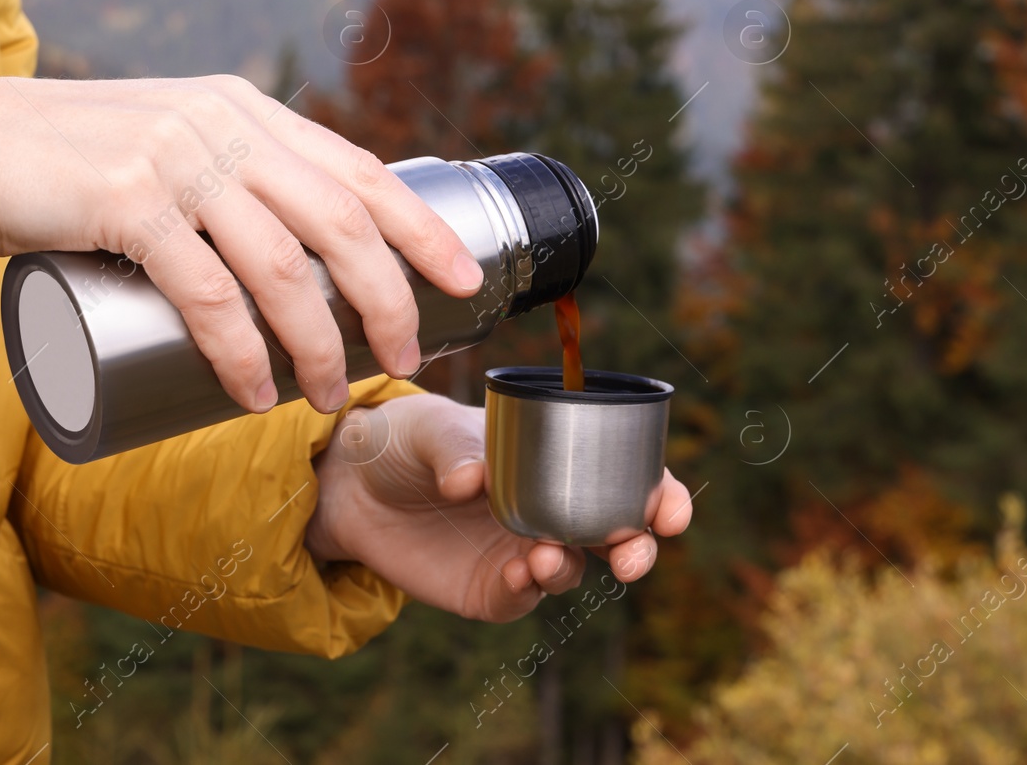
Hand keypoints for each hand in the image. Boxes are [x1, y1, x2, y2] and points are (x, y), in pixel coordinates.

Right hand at [0, 76, 484, 412]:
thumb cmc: (68, 163)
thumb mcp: (170, 147)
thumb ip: (231, 178)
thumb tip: (305, 253)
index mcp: (247, 113)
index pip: (361, 171)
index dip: (422, 229)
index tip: (466, 281)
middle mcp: (224, 126)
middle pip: (341, 223)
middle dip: (389, 301)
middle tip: (407, 361)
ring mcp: (176, 160)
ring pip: (282, 267)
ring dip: (318, 346)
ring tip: (328, 398)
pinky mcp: (123, 201)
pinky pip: (206, 292)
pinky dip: (239, 352)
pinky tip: (253, 394)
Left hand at [305, 393, 693, 621]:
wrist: (355, 486)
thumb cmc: (408, 439)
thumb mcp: (430, 428)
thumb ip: (453, 448)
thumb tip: (472, 480)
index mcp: (558, 461)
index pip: (626, 478)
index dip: (661, 495)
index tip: (672, 512)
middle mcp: (552, 510)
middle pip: (617, 536)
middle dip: (637, 550)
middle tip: (629, 556)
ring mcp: (523, 552)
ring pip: (573, 570)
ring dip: (570, 566)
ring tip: (542, 556)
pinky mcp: (491, 589)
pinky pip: (524, 598)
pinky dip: (528, 591)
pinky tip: (517, 575)